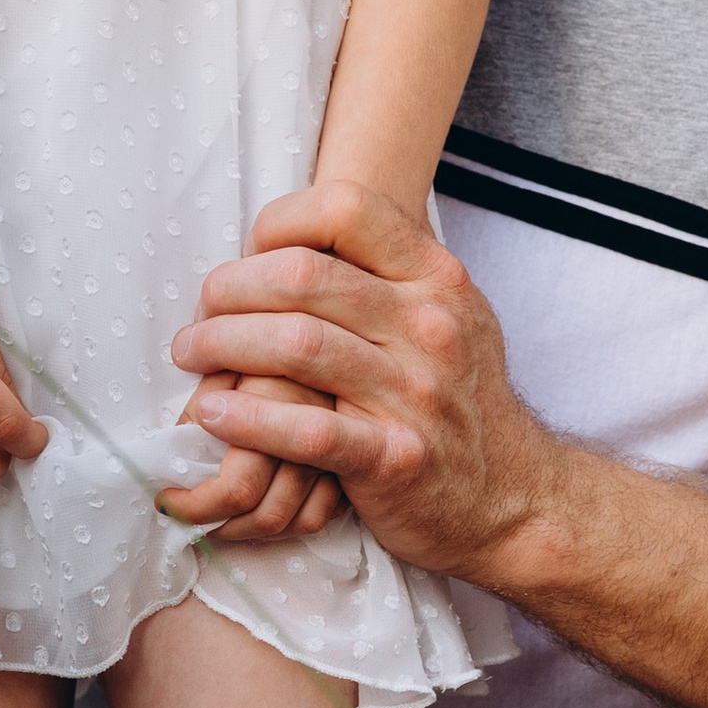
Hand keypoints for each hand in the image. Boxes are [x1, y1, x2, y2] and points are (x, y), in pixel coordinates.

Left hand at [168, 183, 557, 580]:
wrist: (514, 499)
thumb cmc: (458, 403)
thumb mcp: (448, 317)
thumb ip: (385, 275)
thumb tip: (290, 243)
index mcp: (438, 278)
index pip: (345, 208)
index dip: (278, 224)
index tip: (250, 257)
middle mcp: (432, 326)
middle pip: (303, 275)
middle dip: (230, 288)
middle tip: (201, 314)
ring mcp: (416, 393)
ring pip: (295, 345)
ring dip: (223, 345)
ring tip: (193, 355)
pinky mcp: (395, 459)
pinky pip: (305, 430)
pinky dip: (246, 418)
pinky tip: (213, 412)